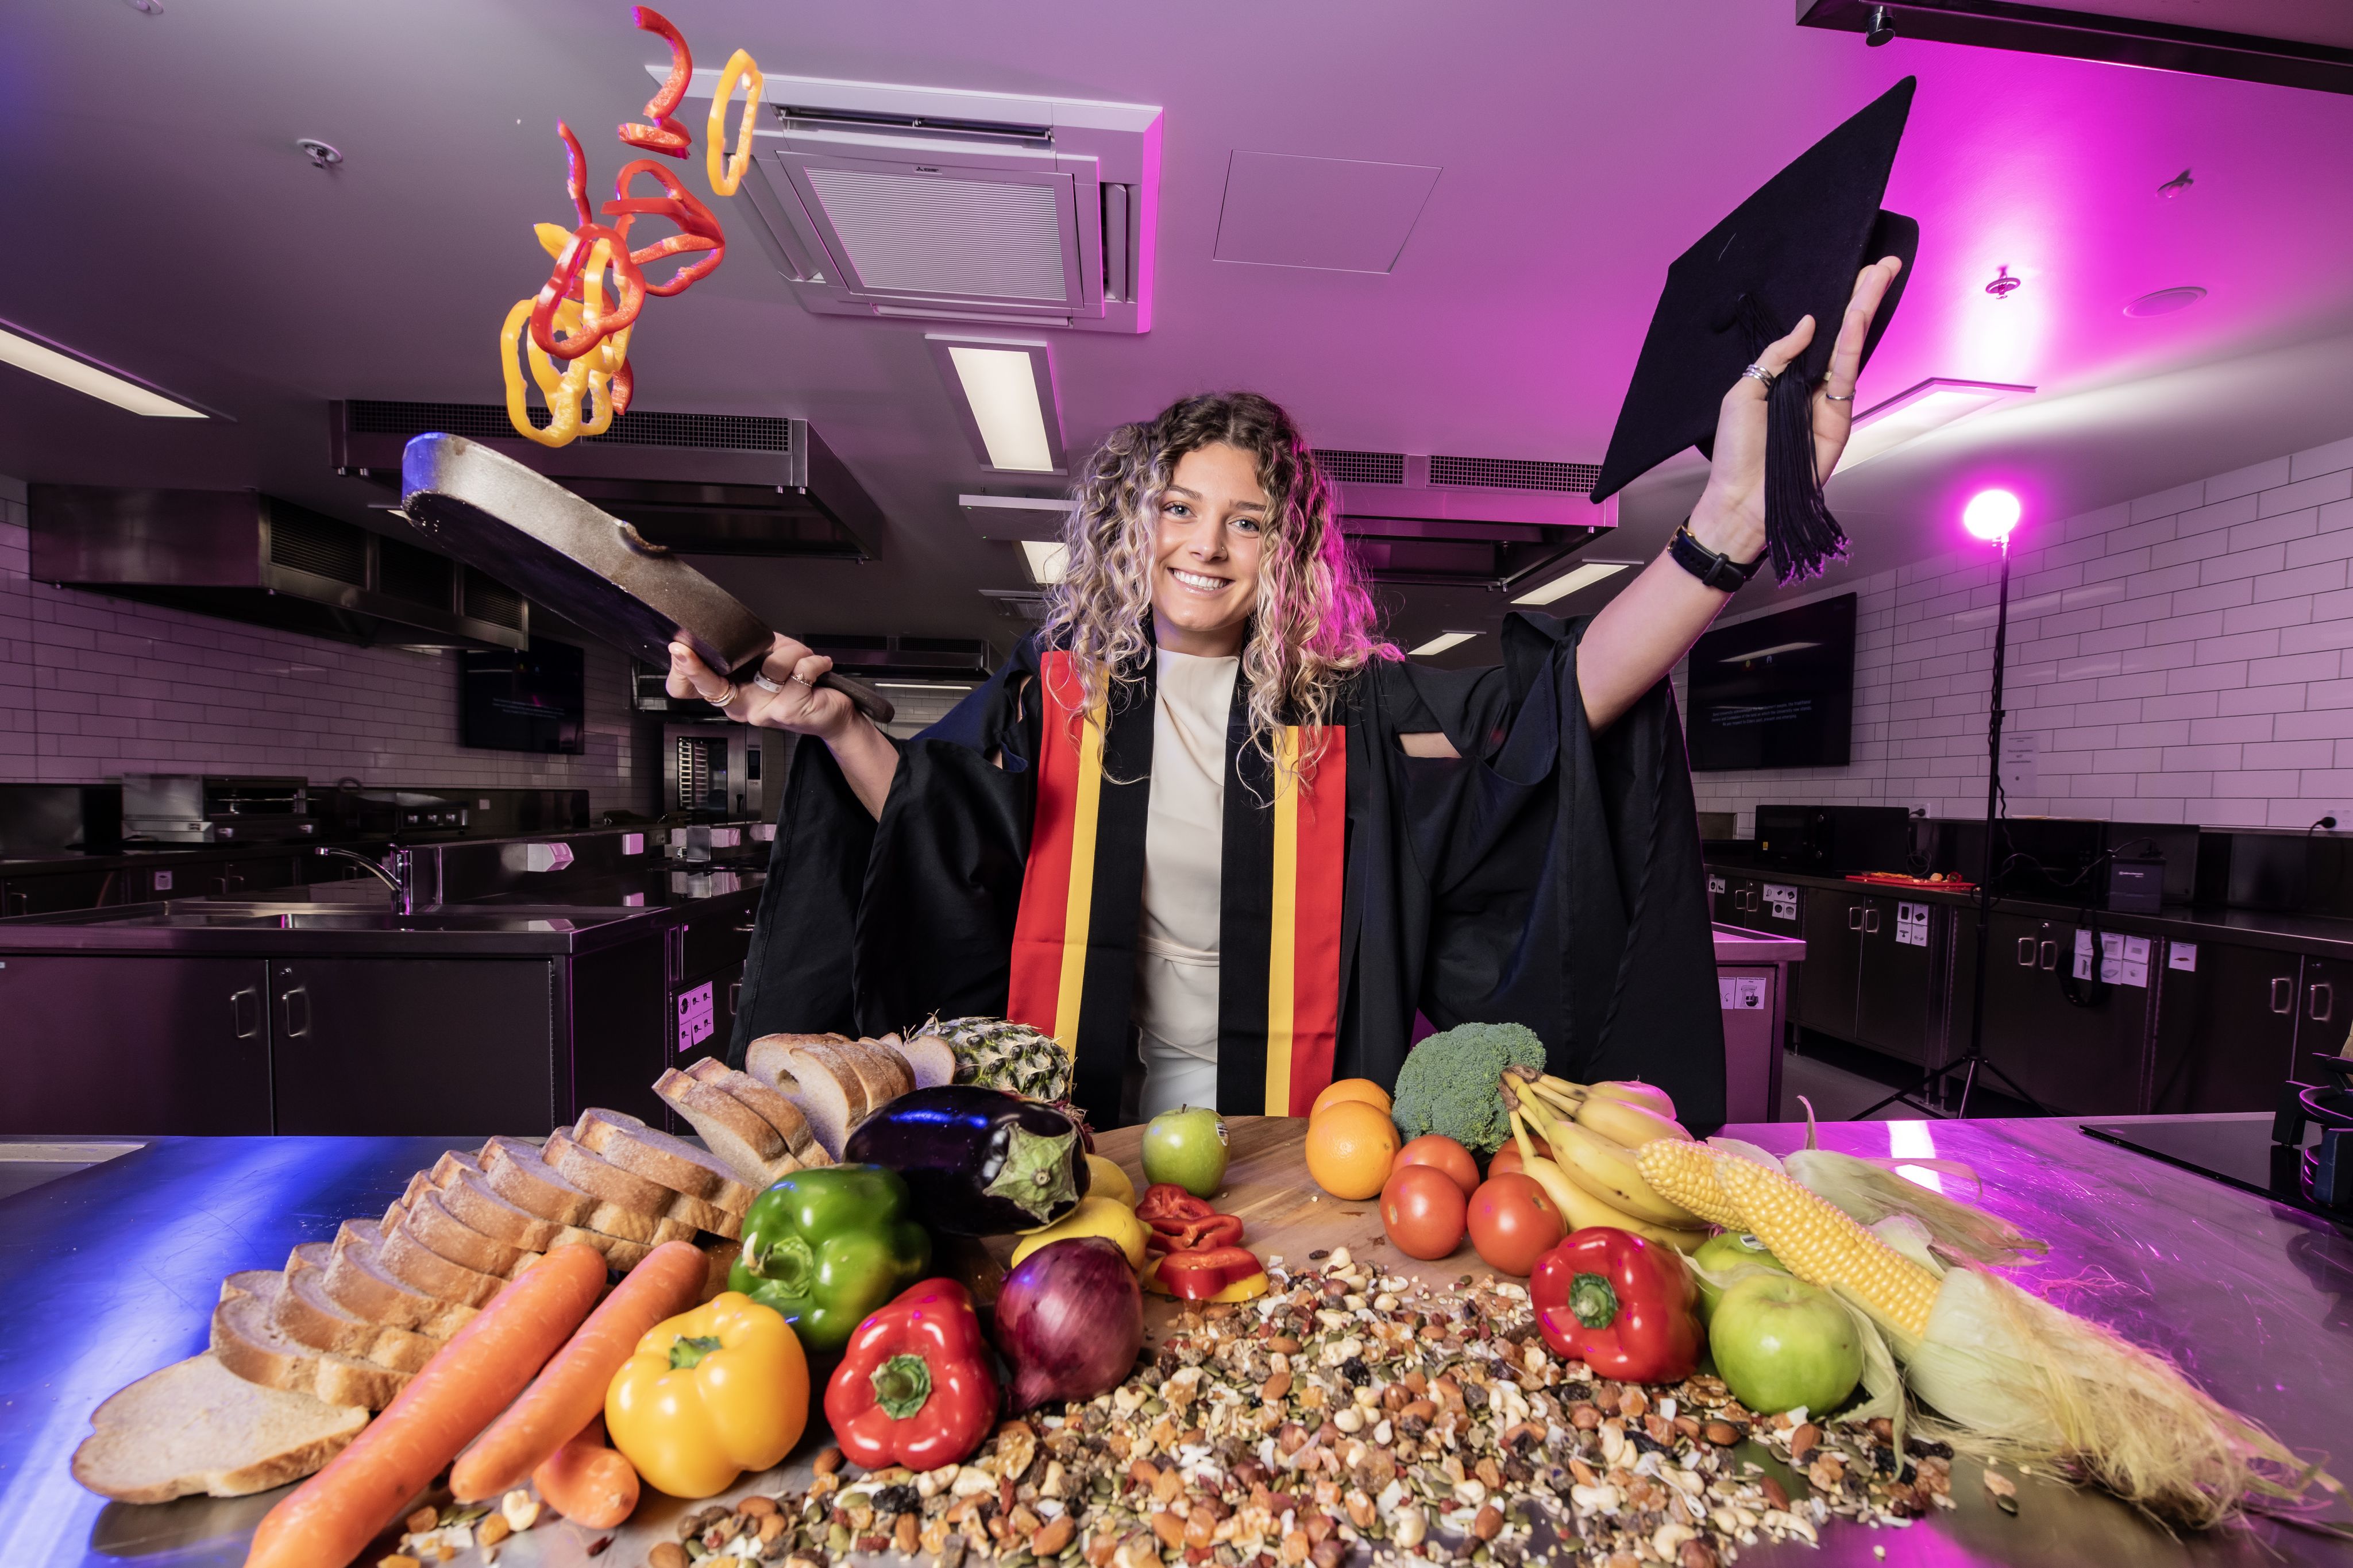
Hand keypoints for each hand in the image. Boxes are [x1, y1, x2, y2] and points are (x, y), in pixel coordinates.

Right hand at [665, 632, 857, 740]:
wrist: (831, 714)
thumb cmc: (800, 687)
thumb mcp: (767, 667)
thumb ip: (749, 653)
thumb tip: (734, 632)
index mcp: (733, 695)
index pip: (696, 690)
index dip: (683, 671)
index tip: (676, 649)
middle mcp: (742, 707)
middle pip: (710, 686)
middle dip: (695, 665)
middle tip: (683, 648)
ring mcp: (762, 712)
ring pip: (771, 667)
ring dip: (793, 652)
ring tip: (803, 658)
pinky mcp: (788, 711)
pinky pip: (799, 672)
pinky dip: (813, 662)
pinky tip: (818, 667)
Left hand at [1687, 255, 1904, 560]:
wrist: (1740, 498)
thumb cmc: (1736, 451)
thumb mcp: (1743, 391)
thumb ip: (1776, 356)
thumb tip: (1808, 322)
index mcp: (1788, 378)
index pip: (1818, 333)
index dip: (1834, 304)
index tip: (1851, 272)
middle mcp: (1812, 386)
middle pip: (1843, 332)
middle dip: (1863, 295)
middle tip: (1881, 262)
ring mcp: (1829, 401)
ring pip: (1852, 345)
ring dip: (1866, 307)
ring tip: (1879, 272)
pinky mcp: (1839, 418)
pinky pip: (1846, 372)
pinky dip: (1852, 342)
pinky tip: (1856, 314)